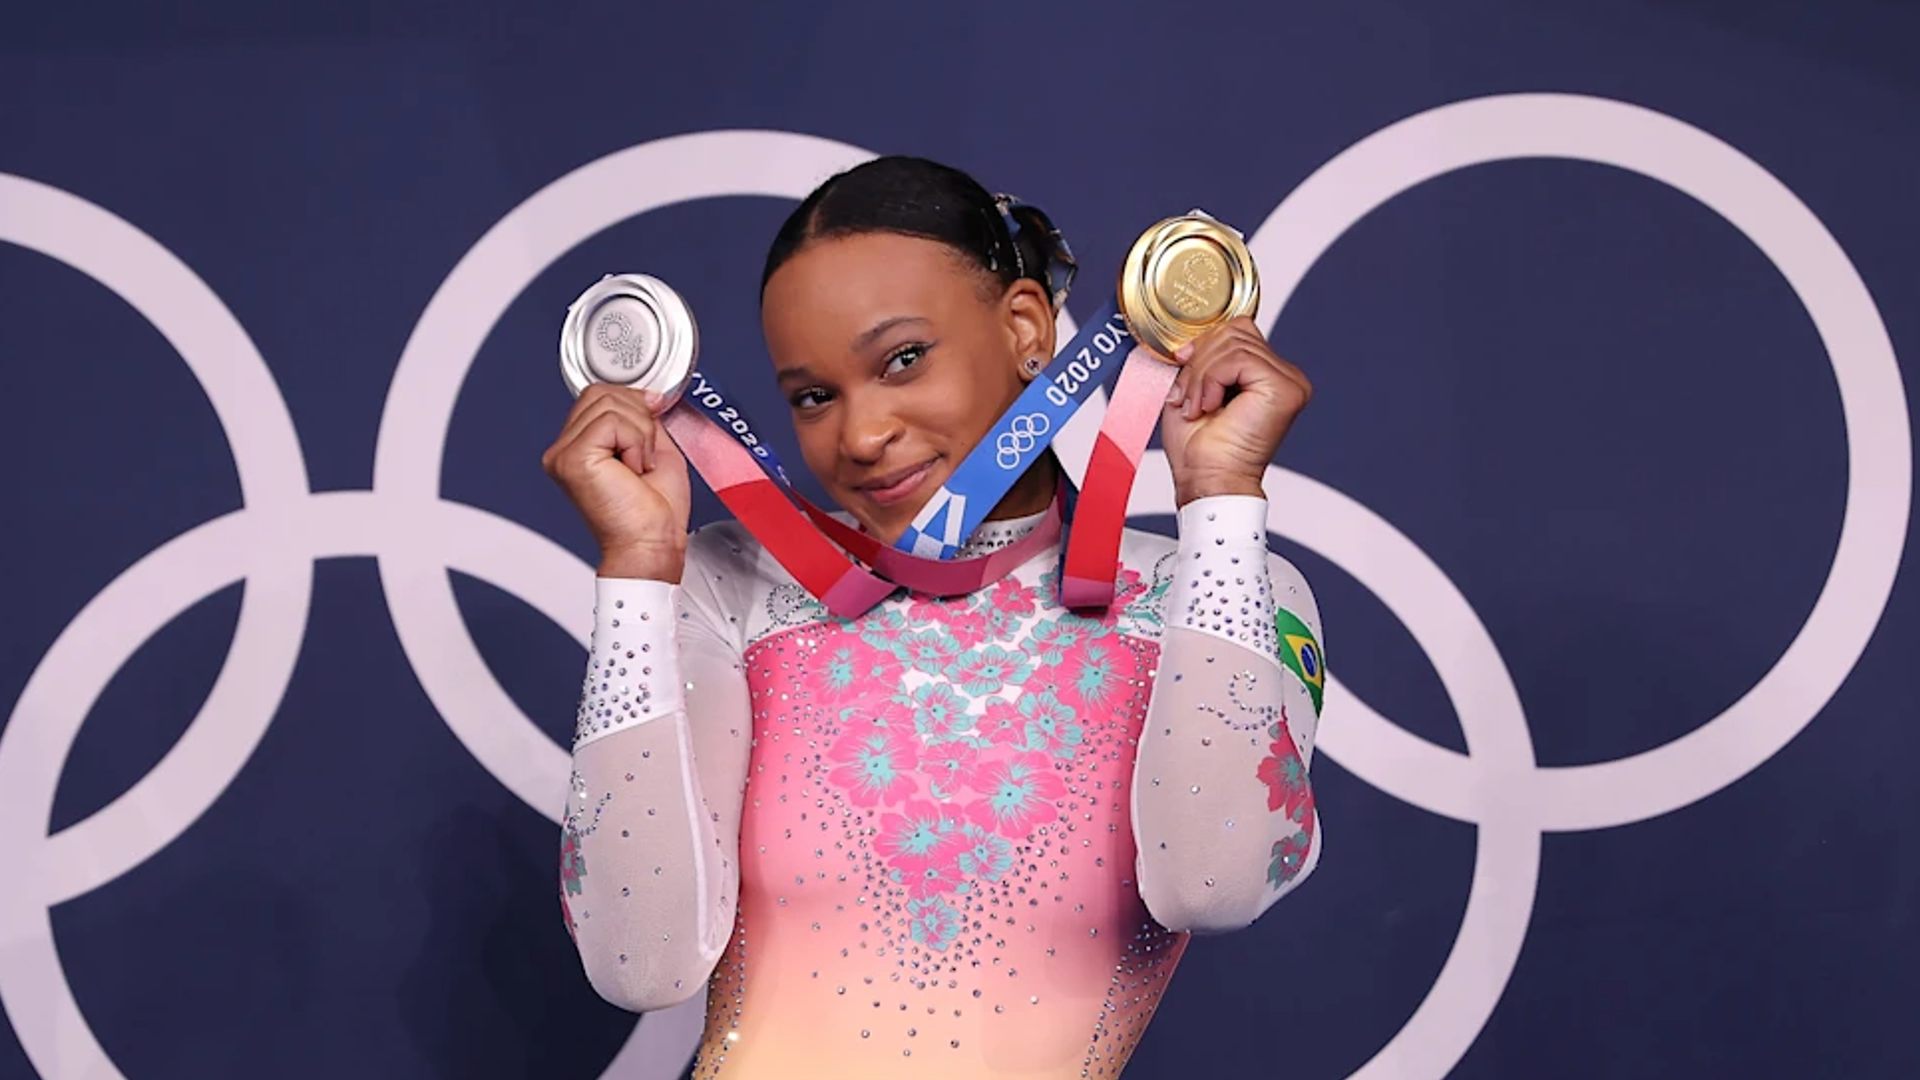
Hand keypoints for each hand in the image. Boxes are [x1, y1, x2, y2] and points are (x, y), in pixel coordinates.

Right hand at [541, 384, 692, 581]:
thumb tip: (647, 393)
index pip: (598, 396)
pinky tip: (634, 470)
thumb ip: (641, 418)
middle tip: (645, 457)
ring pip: (609, 404)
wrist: (651, 546)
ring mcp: (563, 454)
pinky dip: (636, 442)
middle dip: (638, 418)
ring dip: (640, 434)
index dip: (633, 403)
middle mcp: (563, 450)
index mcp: (578, 447)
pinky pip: (612, 422)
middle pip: (601, 393)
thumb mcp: (652, 448)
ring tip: (640, 466)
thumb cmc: (653, 513)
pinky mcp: (572, 459)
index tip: (652, 425)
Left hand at [1159, 317, 1311, 506]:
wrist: (1207, 481)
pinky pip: (1239, 359)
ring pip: (1234, 343)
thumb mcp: (1194, 388)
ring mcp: (1289, 382)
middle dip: (1200, 362)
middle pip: (1236, 332)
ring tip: (1196, 406)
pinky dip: (1211, 380)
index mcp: (1267, 375)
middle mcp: (1285, 376)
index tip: (1182, 369)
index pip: (1238, 330)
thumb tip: (1190, 338)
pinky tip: (1209, 406)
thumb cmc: (1199, 450)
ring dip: (1201, 375)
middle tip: (1188, 398)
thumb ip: (1201, 356)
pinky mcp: (1284, 388)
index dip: (1204, 345)